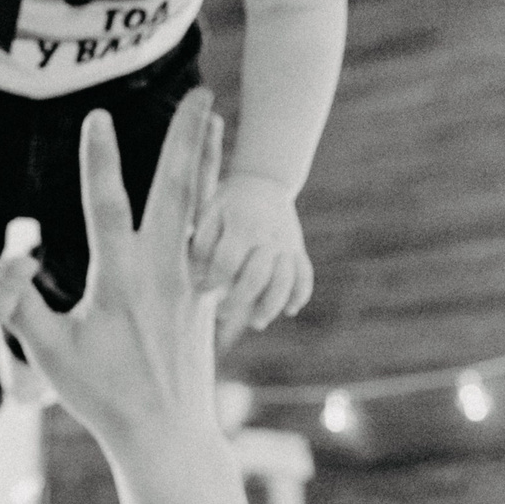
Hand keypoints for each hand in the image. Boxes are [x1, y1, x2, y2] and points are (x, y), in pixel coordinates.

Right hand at [0, 89, 225, 448]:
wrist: (167, 434)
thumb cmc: (104, 397)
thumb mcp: (52, 355)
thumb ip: (18, 307)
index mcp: (121, 283)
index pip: (109, 210)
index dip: (100, 163)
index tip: (95, 117)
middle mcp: (163, 274)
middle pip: (178, 192)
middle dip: (185, 138)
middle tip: (199, 91)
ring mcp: (190, 281)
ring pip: (202, 206)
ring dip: (206, 158)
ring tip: (214, 115)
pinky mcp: (204, 294)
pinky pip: (212, 235)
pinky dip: (214, 200)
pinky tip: (217, 181)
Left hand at [190, 170, 311, 349]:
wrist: (264, 180)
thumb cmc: (228, 202)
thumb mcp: (209, 211)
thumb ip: (202, 241)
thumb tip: (200, 275)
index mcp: (243, 226)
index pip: (227, 262)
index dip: (212, 280)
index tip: (202, 289)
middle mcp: (268, 237)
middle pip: (256, 277)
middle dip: (238, 300)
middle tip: (222, 311)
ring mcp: (287, 244)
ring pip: (285, 280)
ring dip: (271, 305)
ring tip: (257, 323)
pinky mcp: (298, 249)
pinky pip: (305, 274)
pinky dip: (301, 294)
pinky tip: (290, 311)